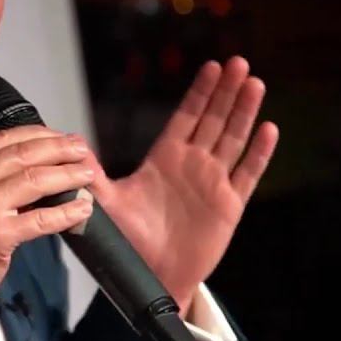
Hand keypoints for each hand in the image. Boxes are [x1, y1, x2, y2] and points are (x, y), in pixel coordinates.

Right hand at [0, 126, 94, 327]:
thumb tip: (38, 159)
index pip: (4, 137)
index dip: (40, 134)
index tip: (62, 137)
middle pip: (24, 153)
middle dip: (60, 148)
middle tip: (82, 149)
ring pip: (36, 180)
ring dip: (69, 175)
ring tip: (87, 174)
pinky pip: (42, 217)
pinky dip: (67, 211)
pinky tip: (82, 208)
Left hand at [84, 57, 278, 312]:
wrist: (151, 277)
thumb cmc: (129, 241)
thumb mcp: (107, 204)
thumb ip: (93, 174)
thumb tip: (72, 145)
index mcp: (165, 159)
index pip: (186, 117)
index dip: (200, 92)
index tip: (212, 66)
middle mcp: (193, 165)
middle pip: (214, 120)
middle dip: (226, 92)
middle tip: (239, 63)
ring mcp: (214, 182)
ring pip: (233, 139)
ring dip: (244, 112)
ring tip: (255, 84)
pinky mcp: (229, 205)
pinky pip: (247, 173)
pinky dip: (259, 152)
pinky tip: (269, 129)